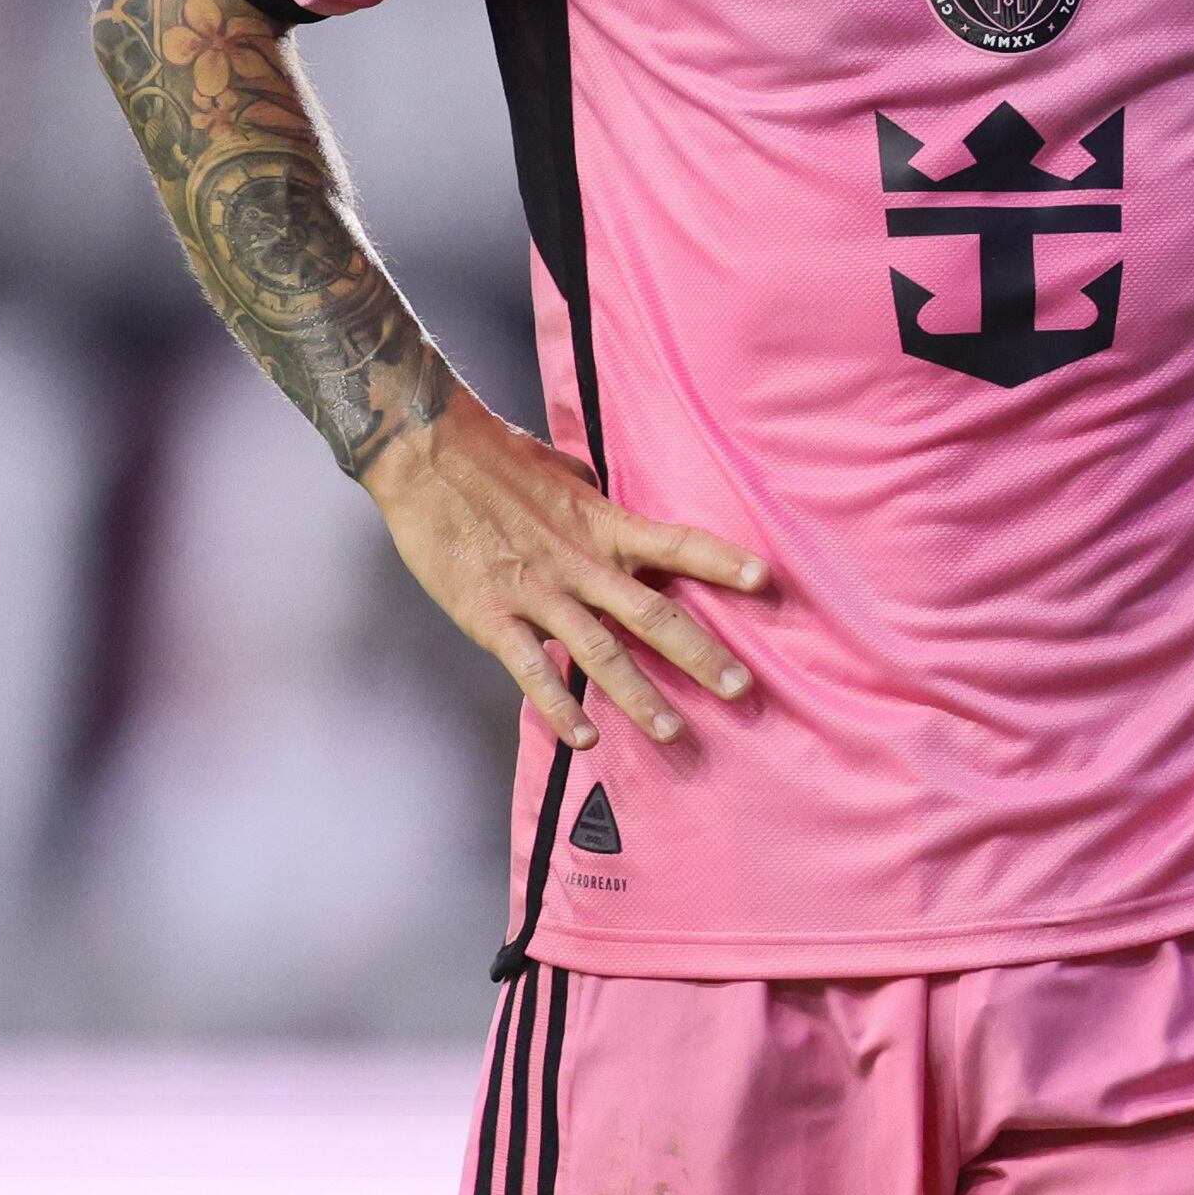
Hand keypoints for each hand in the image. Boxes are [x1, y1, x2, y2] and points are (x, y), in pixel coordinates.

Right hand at [361, 391, 768, 749]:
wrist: (429, 456)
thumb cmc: (499, 460)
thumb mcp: (567, 476)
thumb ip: (600, 508)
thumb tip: (625, 518)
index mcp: (603, 524)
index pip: (677, 543)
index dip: (722, 561)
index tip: (765, 580)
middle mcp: (581, 562)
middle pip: (653, 613)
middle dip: (701, 654)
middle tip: (743, 688)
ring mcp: (538, 593)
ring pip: (601, 652)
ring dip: (639, 696)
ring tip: (673, 733)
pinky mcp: (492, 617)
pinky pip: (532, 669)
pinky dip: (557, 706)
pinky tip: (582, 738)